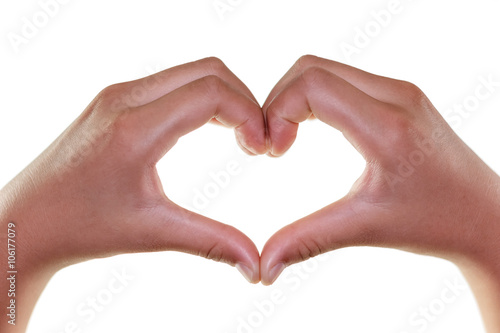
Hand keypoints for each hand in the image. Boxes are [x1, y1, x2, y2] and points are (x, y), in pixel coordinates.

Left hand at [0, 57, 265, 331]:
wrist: (28, 221)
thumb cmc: (82, 227)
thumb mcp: (152, 232)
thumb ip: (212, 242)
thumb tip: (257, 265)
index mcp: (135, 128)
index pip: (211, 92)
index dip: (249, 114)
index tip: (262, 149)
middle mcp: (125, 98)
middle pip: (208, 71)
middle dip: (244, 101)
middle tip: (256, 141)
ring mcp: (118, 94)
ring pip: (191, 72)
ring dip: (224, 98)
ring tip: (239, 137)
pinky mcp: (116, 99)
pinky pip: (172, 82)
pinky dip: (202, 98)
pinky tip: (209, 128)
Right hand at [259, 55, 499, 328]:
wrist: (484, 215)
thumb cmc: (434, 223)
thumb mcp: (365, 228)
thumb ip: (307, 241)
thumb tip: (264, 267)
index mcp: (388, 126)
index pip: (312, 85)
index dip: (276, 111)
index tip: (272, 152)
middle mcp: (396, 96)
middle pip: (311, 68)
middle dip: (278, 102)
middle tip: (272, 145)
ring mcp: (399, 91)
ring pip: (325, 70)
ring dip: (294, 99)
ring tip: (285, 140)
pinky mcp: (398, 95)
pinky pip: (341, 79)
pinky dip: (313, 99)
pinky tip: (309, 130)